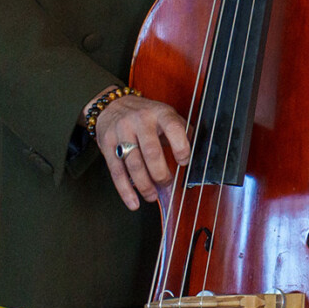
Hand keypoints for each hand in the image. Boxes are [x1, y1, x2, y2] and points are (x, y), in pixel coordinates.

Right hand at [93, 94, 190, 210]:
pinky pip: (116, 171)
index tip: (185, 162)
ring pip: (133, 164)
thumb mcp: (167, 115)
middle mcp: (140, 122)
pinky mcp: (107, 145)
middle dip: (160, 172)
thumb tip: (201, 152)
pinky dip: (125, 190)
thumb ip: (182, 131)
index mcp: (160, 113)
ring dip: (144, 185)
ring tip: (153, 196)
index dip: (181, 146)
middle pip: (151, 151)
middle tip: (168, 184)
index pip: (174, 128)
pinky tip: (134, 202)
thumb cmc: (147, 115)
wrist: (112, 105)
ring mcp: (121, 133)